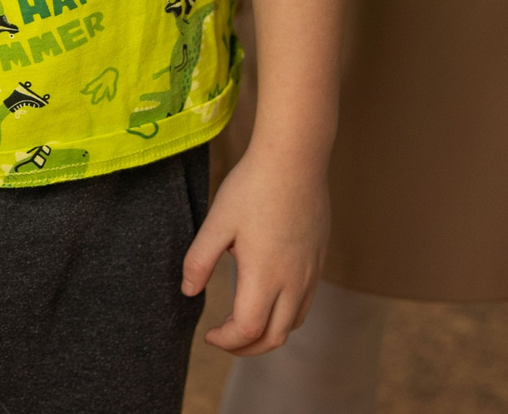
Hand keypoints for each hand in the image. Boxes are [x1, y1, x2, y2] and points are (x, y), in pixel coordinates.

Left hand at [181, 142, 329, 355]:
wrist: (295, 159)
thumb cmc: (252, 187)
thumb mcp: (216, 222)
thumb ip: (199, 260)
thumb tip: (188, 291)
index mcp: (265, 276)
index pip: (248, 330)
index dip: (226, 341)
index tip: (209, 334)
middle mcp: (294, 281)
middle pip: (275, 337)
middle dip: (247, 349)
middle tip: (223, 340)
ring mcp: (311, 272)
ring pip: (293, 323)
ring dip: (268, 333)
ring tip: (243, 326)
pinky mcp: (319, 259)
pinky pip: (306, 302)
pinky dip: (285, 315)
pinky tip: (267, 299)